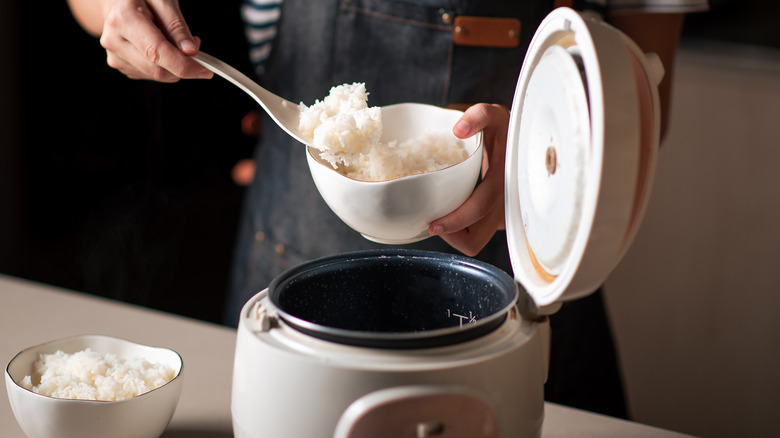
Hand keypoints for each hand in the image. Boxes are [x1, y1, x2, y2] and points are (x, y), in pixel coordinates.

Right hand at [96, 0, 211, 81]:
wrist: (117, 0)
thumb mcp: (163, 0)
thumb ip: (177, 27)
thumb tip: (190, 52)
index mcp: (124, 19)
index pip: (157, 52)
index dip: (184, 66)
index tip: (205, 71)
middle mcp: (114, 39)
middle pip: (157, 69)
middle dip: (183, 65)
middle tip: (194, 47)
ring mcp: (114, 54)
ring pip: (154, 75)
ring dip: (173, 65)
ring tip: (174, 41)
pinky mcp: (119, 63)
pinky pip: (148, 74)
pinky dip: (163, 66)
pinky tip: (161, 48)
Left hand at [428, 104, 509, 255]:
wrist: (523, 145)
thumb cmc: (506, 131)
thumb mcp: (495, 116)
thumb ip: (479, 116)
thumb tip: (458, 129)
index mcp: (505, 181)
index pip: (479, 210)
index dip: (455, 222)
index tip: (433, 225)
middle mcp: (506, 205)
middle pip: (474, 240)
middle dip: (450, 235)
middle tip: (431, 220)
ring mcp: (503, 217)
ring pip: (475, 241)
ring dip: (455, 234)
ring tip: (440, 213)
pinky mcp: (498, 221)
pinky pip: (477, 234)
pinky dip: (461, 229)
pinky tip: (452, 209)